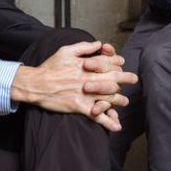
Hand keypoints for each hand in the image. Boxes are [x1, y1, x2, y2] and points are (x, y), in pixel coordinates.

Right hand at [10, 41, 137, 130]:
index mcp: (86, 66)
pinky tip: (116, 126)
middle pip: (113, 79)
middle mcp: (88, 79)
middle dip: (126, 79)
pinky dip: (107, 122)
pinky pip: (96, 116)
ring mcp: (84, 94)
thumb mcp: (66, 51)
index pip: (108, 63)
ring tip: (125, 101)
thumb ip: (84, 46)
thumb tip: (99, 43)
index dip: (117, 63)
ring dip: (120, 100)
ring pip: (108, 98)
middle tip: (134, 79)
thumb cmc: (50, 67)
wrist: (35, 84)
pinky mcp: (79, 107)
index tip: (121, 64)